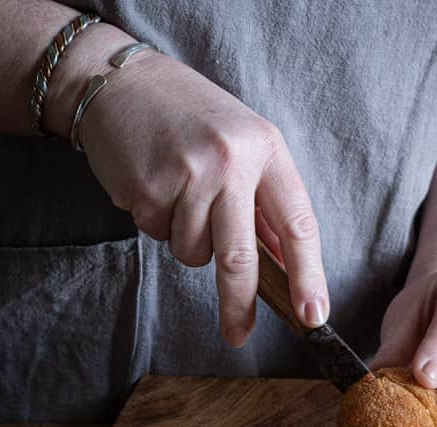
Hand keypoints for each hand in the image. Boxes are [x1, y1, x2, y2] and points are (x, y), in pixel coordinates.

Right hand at [78, 52, 328, 345]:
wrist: (121, 82)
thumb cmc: (194, 120)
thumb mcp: (246, 148)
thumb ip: (267, 205)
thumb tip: (286, 265)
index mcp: (266, 150)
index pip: (298, 225)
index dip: (309, 276)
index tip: (314, 315)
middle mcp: (229, 162)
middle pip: (241, 258)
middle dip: (239, 305)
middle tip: (239, 336)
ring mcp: (186, 175)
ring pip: (195, 253)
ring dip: (189, 241)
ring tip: (180, 193)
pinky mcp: (147, 189)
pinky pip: (160, 237)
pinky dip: (160, 224)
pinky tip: (156, 186)